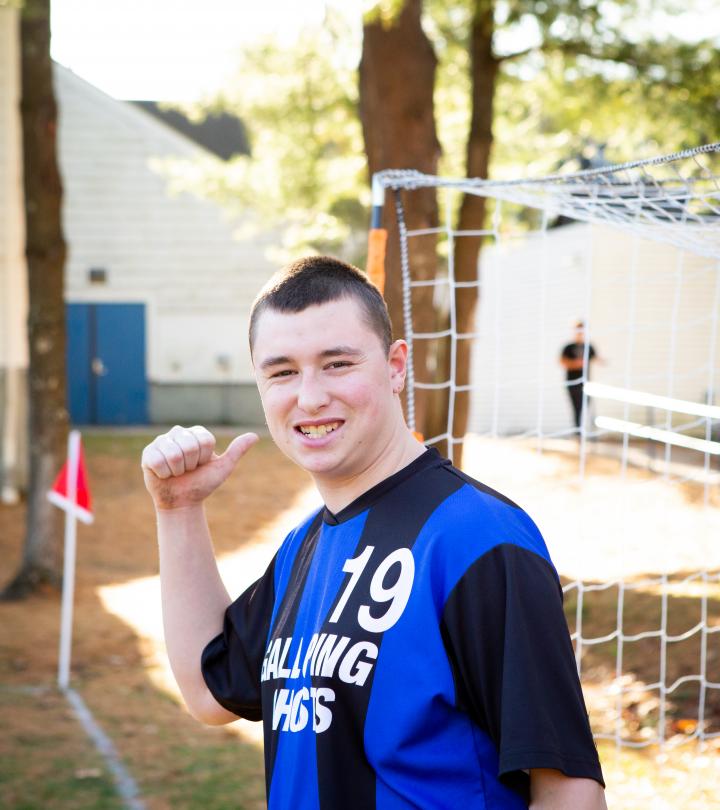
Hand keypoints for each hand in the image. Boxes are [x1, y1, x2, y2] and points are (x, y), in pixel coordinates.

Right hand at [141, 425, 257, 510]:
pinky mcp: (148, 453)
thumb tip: (254, 436)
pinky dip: (164, 473)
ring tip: (176, 473)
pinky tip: (164, 474)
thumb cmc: (203, 483)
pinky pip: (157, 460)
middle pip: (189, 446)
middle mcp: (179, 432)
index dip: (204, 458)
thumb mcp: (223, 468)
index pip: (205, 440)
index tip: (201, 465)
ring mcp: (162, 441)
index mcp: (197, 433)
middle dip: (191, 465)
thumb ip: (237, 450)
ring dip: (177, 471)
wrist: (183, 501)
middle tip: (187, 470)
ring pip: (173, 454)